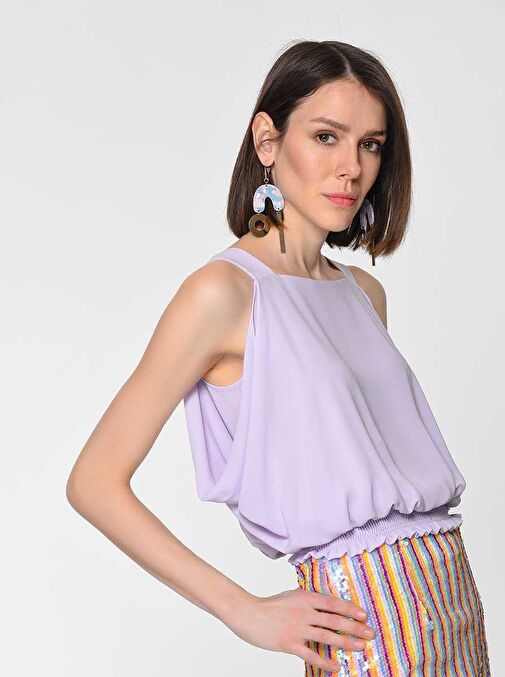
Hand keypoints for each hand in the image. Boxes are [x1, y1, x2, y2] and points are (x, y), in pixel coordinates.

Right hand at [224, 586, 375, 673]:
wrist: (247, 613)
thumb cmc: (269, 605)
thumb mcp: (290, 596)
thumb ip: (307, 600)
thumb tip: (324, 604)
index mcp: (305, 598)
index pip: (333, 603)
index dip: (350, 609)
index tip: (364, 615)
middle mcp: (304, 612)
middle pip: (335, 620)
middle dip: (355, 627)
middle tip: (370, 633)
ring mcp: (297, 628)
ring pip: (328, 636)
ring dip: (346, 642)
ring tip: (360, 647)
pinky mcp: (289, 643)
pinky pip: (312, 654)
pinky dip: (326, 662)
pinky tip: (337, 667)